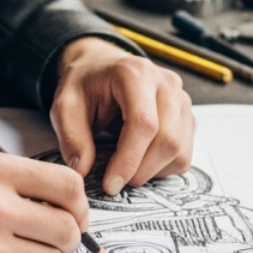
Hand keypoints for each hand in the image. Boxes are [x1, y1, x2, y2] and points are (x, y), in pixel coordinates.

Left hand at [48, 36, 195, 195]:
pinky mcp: (187, 118)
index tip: (110, 184)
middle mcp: (166, 84)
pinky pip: (184, 155)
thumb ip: (72, 137)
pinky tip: (140, 160)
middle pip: (168, 140)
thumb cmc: (86, 85)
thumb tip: (83, 170)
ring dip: (152, 171)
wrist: (102, 69)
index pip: (144, 124)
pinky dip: (163, 168)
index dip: (129, 160)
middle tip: (114, 181)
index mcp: (136, 74)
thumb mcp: (66, 106)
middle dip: (140, 170)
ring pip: (179, 151)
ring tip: (125, 168)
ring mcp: (181, 100)